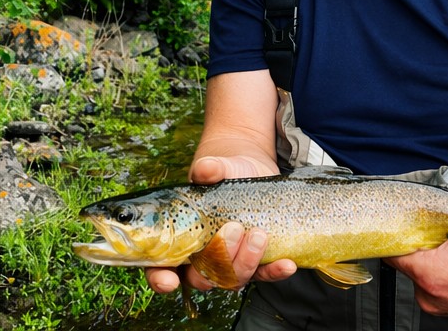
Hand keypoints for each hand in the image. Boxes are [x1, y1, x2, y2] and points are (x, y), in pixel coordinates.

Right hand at [143, 155, 296, 293]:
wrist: (250, 169)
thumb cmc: (223, 171)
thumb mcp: (217, 167)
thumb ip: (210, 169)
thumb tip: (205, 169)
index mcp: (179, 239)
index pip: (161, 268)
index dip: (161, 279)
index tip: (169, 280)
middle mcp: (202, 257)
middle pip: (202, 278)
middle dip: (218, 260)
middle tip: (233, 229)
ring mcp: (229, 262)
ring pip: (233, 280)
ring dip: (246, 262)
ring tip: (259, 235)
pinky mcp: (255, 261)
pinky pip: (264, 274)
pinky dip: (275, 272)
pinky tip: (287, 264)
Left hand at [386, 156, 447, 321]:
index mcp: (431, 274)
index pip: (393, 252)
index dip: (397, 234)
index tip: (405, 221)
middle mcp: (428, 294)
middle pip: (405, 260)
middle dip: (418, 242)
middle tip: (436, 229)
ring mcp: (436, 303)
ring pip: (418, 272)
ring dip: (428, 257)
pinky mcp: (445, 307)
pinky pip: (430, 284)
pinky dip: (438, 270)